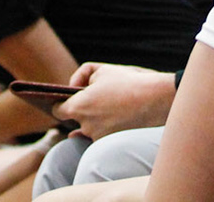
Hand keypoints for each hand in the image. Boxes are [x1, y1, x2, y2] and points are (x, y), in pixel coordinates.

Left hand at [53, 63, 175, 139]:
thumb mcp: (102, 70)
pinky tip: (103, 124)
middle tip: (86, 102)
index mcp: (79, 106)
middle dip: (79, 112)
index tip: (62, 101)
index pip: (58, 110)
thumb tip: (75, 87)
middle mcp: (86, 125)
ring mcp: (99, 137)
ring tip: (104, 108)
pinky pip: (100, 137)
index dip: (58, 104)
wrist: (155, 99)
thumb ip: (82, 76)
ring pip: (88, 129)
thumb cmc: (127, 82)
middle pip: (74, 121)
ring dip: (92, 121)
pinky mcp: (113, 143)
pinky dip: (102, 129)